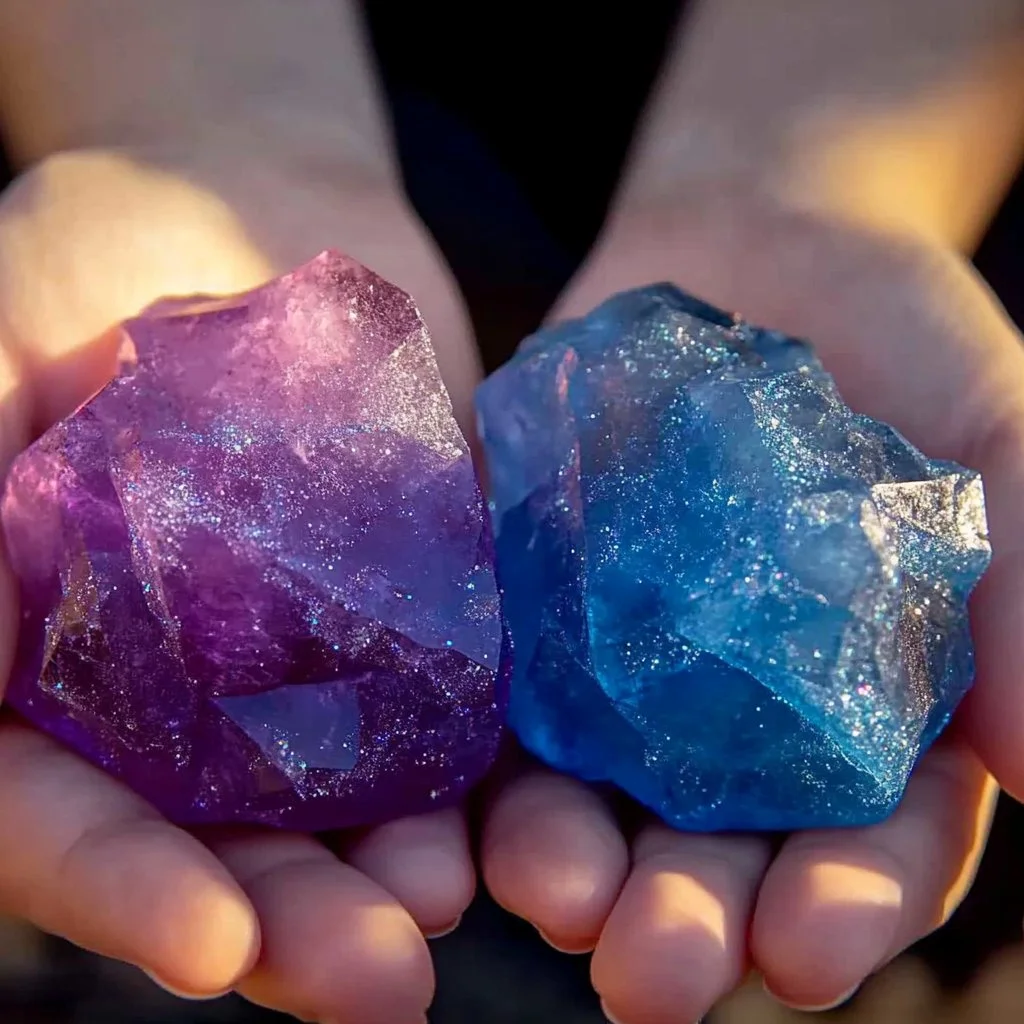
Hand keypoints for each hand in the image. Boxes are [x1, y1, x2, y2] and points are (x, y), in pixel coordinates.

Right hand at [0, 146, 481, 1022]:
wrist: (239, 205)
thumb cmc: (73, 264)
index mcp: (48, 664)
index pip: (58, 810)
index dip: (118, 885)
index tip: (203, 944)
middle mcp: (179, 691)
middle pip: (221, 839)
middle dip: (293, 918)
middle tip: (382, 982)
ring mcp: (303, 651)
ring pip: (343, 797)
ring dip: (400, 868)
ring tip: (459, 913)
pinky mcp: (412, 598)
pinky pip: (448, 692)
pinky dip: (481, 757)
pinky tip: (524, 807)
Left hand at [480, 189, 1020, 1021]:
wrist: (760, 238)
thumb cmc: (903, 333)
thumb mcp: (998, 430)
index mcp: (864, 706)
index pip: (869, 840)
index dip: (846, 905)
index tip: (809, 955)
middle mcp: (734, 712)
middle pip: (713, 847)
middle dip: (684, 918)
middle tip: (644, 974)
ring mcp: (621, 660)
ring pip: (591, 792)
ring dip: (563, 857)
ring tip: (541, 894)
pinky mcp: (531, 597)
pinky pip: (496, 678)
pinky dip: (476, 739)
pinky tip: (449, 789)